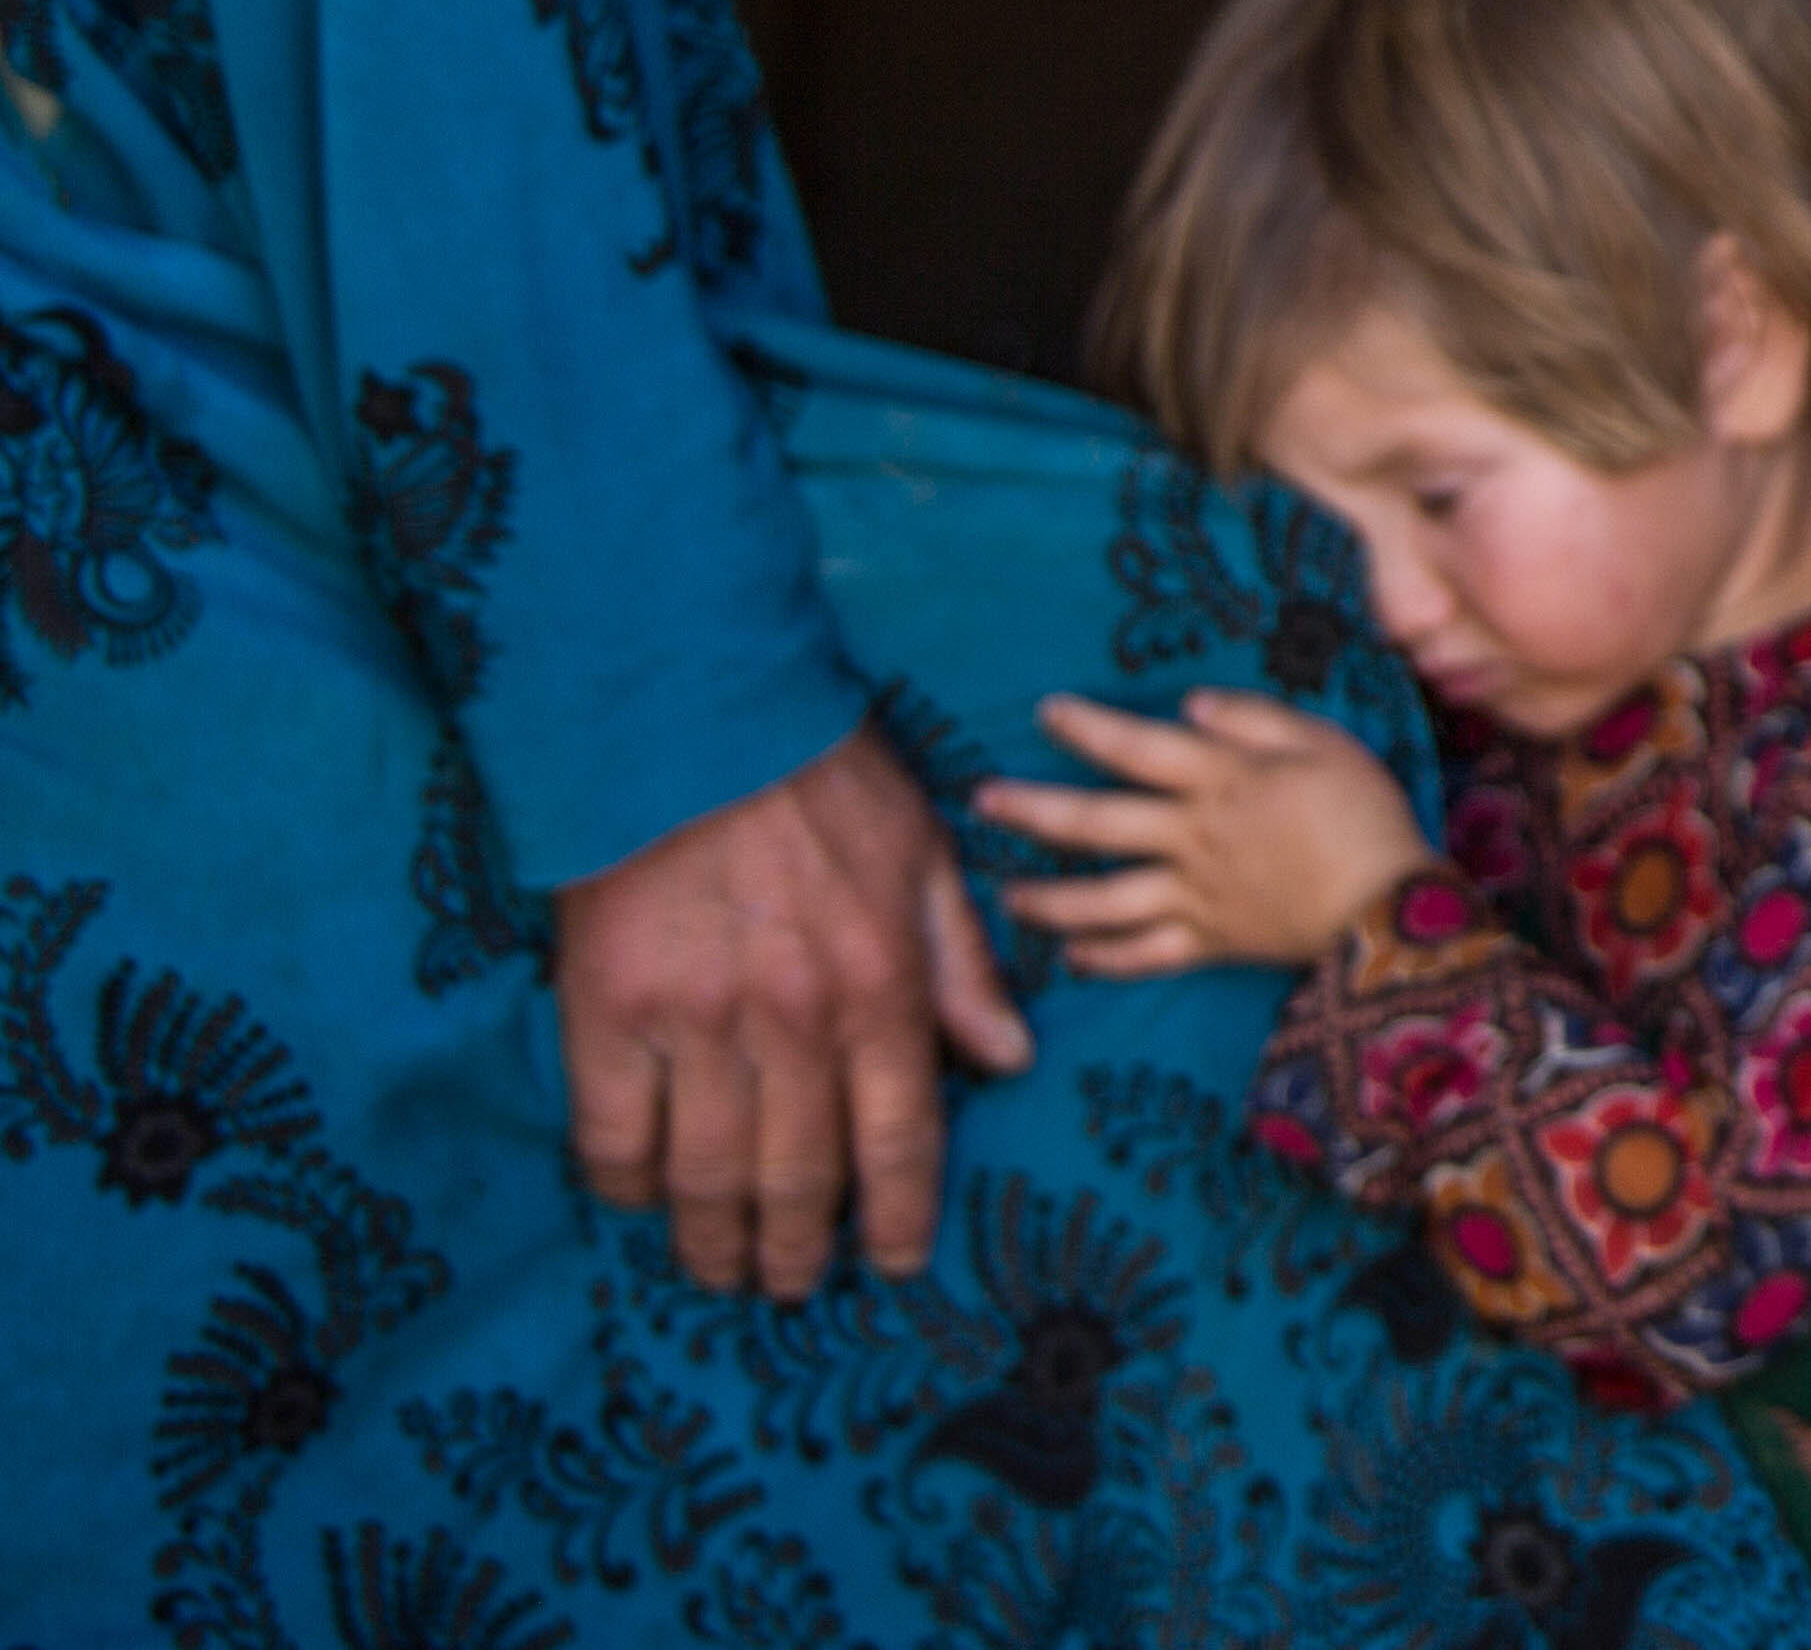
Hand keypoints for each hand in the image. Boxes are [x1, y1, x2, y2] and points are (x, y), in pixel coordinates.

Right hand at [555, 717, 1033, 1298]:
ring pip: (708, 1176)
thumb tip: (1009, 1058)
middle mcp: (796, 1020)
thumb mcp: (926, 859)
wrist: (696, 718)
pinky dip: (630, 1185)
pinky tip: (645, 1201)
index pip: (902, 1135)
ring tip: (722, 1270)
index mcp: (881, 984)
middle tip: (792, 1284)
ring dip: (715, 1242)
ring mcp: (697, 1021)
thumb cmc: (822, 783)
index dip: (897, 1215)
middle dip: (798, 1250)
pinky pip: (615, 1135)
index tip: (891, 1262)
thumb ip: (963, 967)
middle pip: (800, 1177)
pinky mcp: (608, 1012)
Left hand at [975, 690, 1430, 976]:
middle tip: (982, 801)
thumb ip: (1256, 720)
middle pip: (1098, 823)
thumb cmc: (1365, 813)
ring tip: (1006, 894)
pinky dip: (1104, 960)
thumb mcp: (1324, 743)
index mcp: (1221, 781)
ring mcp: (1195, 896)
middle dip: (1034, 810)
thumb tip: (1190, 705)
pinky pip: (1144, 956)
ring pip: (1103, 898)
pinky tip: (1071, 958)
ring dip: (1048, 896)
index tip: (1044, 713)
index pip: (1138, 748)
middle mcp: (1192, 838)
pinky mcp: (1211, 943)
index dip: (1088, 729)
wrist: (1388, 907)